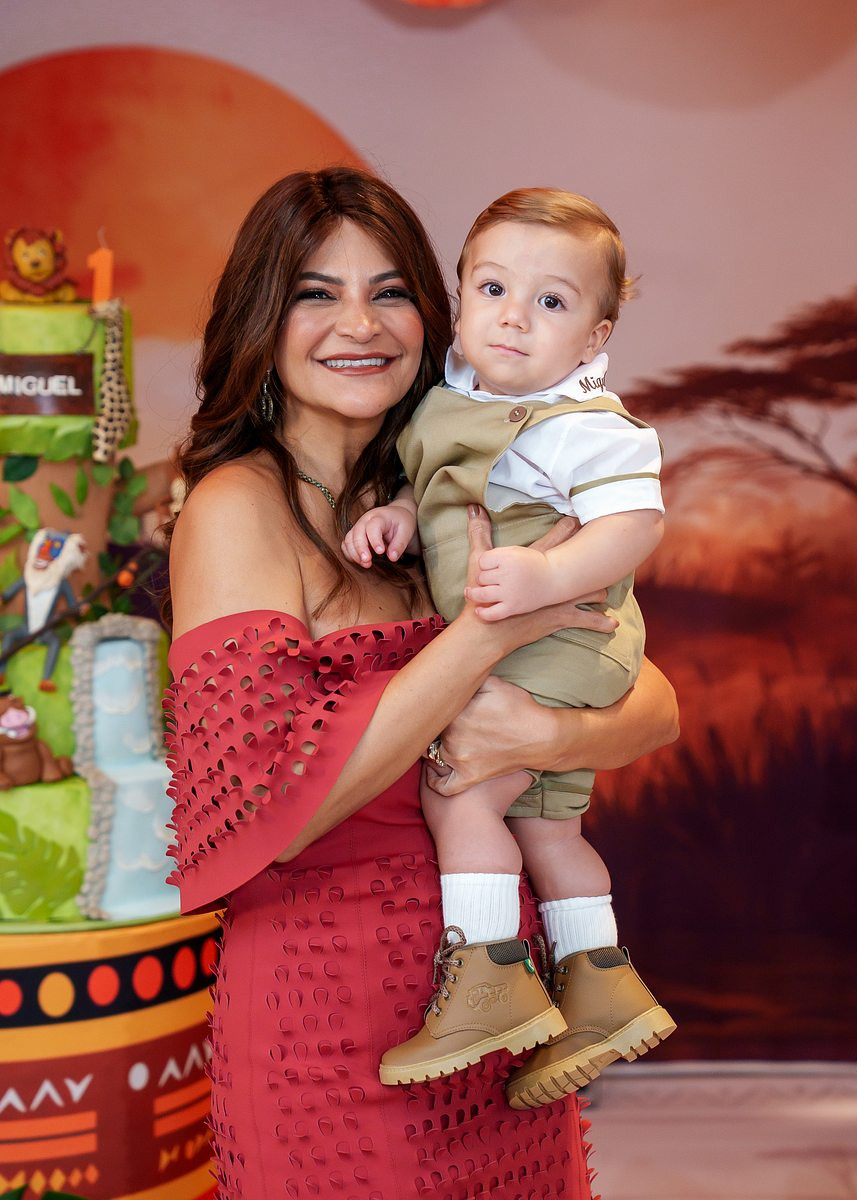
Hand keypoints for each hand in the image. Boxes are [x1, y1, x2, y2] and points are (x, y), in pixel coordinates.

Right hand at [341, 502, 417, 567]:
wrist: (396, 516)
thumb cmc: (401, 522)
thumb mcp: (406, 531)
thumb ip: (399, 544)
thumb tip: (392, 558)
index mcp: (379, 516)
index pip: (373, 527)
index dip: (375, 540)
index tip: (381, 552)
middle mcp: (365, 520)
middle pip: (357, 533)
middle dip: (360, 549)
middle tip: (368, 562)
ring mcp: (358, 527)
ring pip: (349, 539)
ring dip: (354, 554)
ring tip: (366, 564)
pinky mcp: (354, 535)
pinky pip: (346, 545)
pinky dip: (349, 554)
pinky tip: (359, 561)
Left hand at [423, 677, 552, 795]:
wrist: (542, 737)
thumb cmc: (519, 708)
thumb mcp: (493, 683)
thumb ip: (469, 679)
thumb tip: (452, 676)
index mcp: (456, 713)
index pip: (434, 710)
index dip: (438, 708)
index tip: (443, 707)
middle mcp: (453, 737)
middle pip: (433, 732)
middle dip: (438, 727)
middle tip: (448, 722)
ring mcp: (460, 759)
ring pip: (433, 755)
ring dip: (435, 748)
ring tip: (441, 742)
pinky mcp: (470, 777)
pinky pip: (443, 786)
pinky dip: (435, 781)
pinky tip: (435, 773)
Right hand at [460, 506, 615, 656]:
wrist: (489, 629)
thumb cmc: (483, 596)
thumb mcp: (478, 562)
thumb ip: (477, 533)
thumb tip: (472, 507)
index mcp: (535, 566)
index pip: (555, 541)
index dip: (568, 527)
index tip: (579, 517)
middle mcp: (551, 583)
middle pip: (578, 565)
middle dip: (591, 557)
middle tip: (606, 547)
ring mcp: (558, 602)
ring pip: (586, 593)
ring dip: (597, 591)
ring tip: (610, 588)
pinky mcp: (558, 619)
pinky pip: (583, 621)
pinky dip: (598, 622)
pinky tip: (612, 625)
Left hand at [466, 544, 557, 619]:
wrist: (554, 578)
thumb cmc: (531, 563)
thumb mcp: (514, 551)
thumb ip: (496, 555)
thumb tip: (476, 566)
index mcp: (507, 559)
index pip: (482, 561)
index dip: (485, 564)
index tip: (492, 567)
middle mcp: (507, 575)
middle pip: (481, 578)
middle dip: (484, 578)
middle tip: (493, 579)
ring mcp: (510, 593)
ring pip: (481, 594)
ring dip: (474, 594)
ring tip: (470, 593)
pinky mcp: (513, 607)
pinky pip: (492, 614)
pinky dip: (482, 613)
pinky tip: (478, 610)